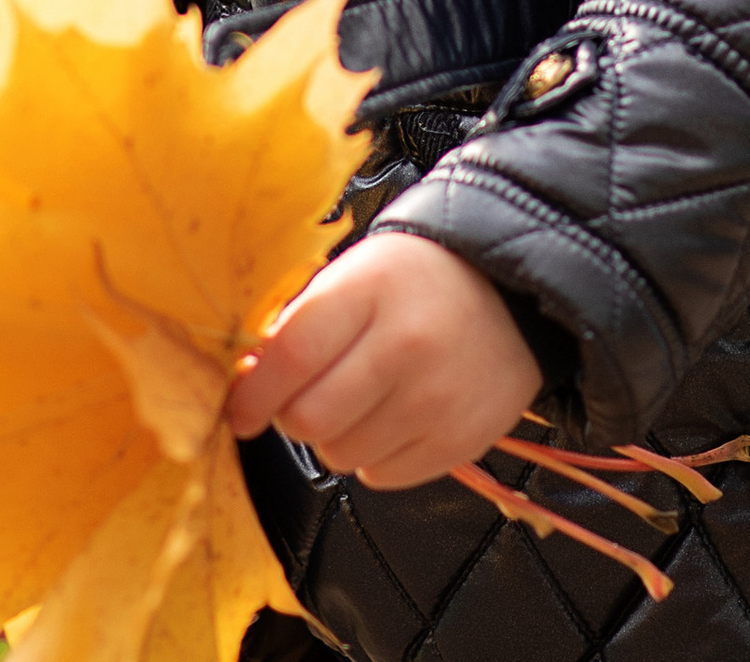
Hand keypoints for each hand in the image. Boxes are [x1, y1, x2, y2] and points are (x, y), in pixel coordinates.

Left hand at [225, 231, 540, 490]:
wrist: (510, 293)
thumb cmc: (416, 280)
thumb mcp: (355, 273)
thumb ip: (301, 322)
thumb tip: (248, 381)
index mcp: (369, 290)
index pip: (292, 356)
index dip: (253, 393)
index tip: (239, 410)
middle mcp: (404, 345)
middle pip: (309, 418)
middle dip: (291, 415)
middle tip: (305, 395)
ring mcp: (435, 398)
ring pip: (340, 453)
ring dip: (334, 436)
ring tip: (360, 397)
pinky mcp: (459, 440)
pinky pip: (381, 475)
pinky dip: (374, 454)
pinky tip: (393, 414)